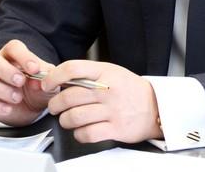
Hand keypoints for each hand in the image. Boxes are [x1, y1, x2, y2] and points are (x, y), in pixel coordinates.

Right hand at [0, 39, 55, 125]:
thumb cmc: (39, 88)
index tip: (35, 69)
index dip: (23, 56)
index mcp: (13, 55)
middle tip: (21, 81)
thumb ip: (46, 77)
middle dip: (4, 70)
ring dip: (0, 89)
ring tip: (18, 97)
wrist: (34, 109)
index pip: (13, 47)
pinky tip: (9, 109)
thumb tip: (38, 80)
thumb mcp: (48, 81)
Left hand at [44, 60, 161, 142]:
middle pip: (69, 97)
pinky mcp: (116, 128)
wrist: (157, 106)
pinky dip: (79, 134)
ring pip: (74, 117)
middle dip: (55, 104)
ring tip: (67, 119)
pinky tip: (81, 131)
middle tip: (54, 107)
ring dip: (65, 121)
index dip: (54, 77)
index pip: (73, 69)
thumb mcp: (112, 73)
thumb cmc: (130, 90)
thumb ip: (89, 75)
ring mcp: (112, 110)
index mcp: (106, 72)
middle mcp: (108, 90)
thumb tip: (60, 79)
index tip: (47, 84)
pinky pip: (87, 134)